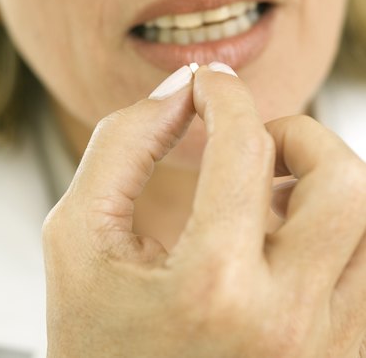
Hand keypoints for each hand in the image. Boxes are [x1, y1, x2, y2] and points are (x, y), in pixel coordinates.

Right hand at [43, 66, 365, 357]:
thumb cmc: (97, 344)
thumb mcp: (79, 238)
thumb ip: (122, 146)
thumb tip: (181, 91)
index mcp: (211, 287)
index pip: (244, 147)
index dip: (223, 94)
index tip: (206, 85)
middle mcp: (286, 324)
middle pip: (344, 182)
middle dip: (298, 137)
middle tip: (254, 145)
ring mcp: (326, 348)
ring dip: (326, 182)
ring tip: (270, 193)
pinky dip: (338, 231)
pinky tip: (286, 240)